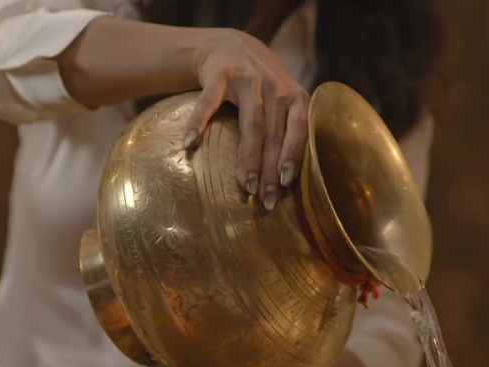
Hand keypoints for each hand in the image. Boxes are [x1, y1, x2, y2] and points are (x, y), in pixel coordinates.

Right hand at [186, 29, 309, 210]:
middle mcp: (274, 87)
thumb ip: (291, 131)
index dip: (292, 157)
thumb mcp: (284, 101)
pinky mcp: (219, 74)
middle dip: (269, 169)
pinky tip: (191, 143)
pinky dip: (200, 121)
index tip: (285, 184)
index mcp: (295, 97)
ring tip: (245, 184)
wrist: (231, 46)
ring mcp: (247, 79)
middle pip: (273, 134)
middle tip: (264, 199)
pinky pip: (209, 101)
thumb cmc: (263, 87)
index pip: (296, 131)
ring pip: (250, 123)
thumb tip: (290, 183)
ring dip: (248, 156)